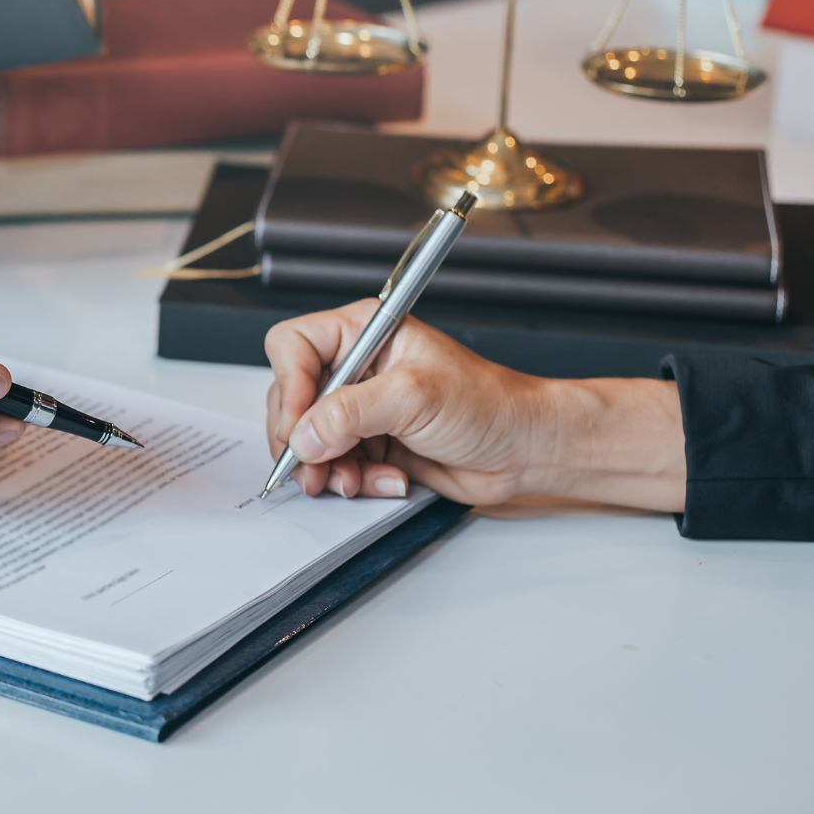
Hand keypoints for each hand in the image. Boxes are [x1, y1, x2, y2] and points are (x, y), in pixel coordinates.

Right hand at [264, 300, 685, 510]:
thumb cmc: (490, 405)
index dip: (288, 385)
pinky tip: (385, 480)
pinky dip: (353, 480)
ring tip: (352, 480)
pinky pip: (334, 465)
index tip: (298, 423)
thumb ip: (351, 413)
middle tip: (315, 465)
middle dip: (302, 438)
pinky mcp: (369, 444)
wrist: (525, 450)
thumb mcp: (414, 397)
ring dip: (326, 467)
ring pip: (308, 439)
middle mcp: (356, 368)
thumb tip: (304, 435)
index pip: (293, 346)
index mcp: (364, 333)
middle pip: (291, 399)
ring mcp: (360, 409)